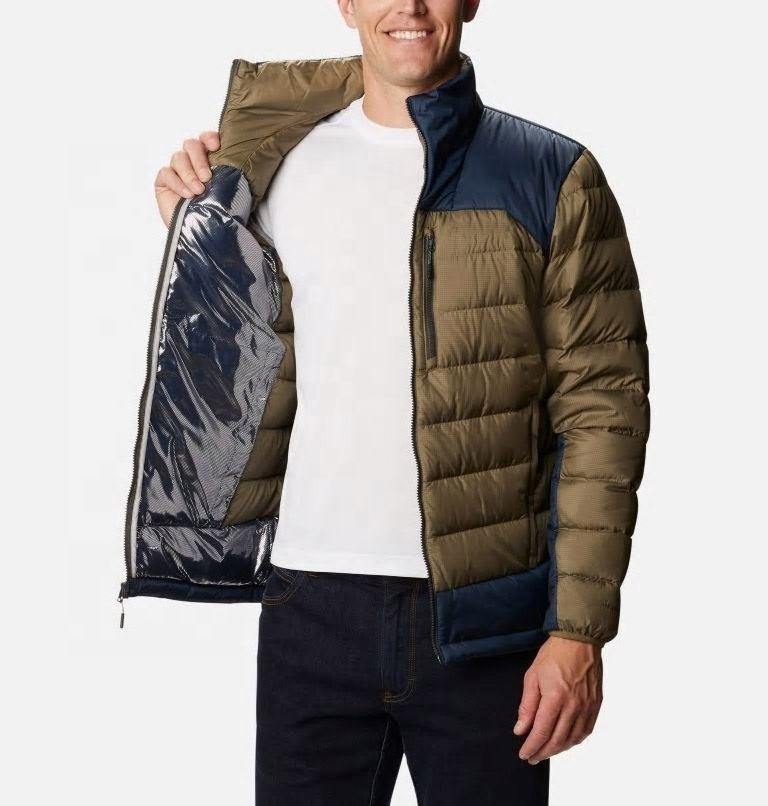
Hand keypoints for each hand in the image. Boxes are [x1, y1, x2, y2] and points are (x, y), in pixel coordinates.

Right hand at [154, 131, 219, 226]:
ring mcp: (176, 170)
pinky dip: (177, 183)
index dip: (209, 138)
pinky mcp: (163, 181)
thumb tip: (240, 163)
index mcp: (209, 160)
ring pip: (178, 157)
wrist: (202, 234)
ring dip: (189, 173)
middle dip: (199, 159)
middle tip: (207, 177)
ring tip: (199, 191)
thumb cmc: (217, 212)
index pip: (206, 139)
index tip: (216, 146)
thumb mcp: (226, 192)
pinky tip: (187, 195)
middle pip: (191, 145)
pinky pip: (167, 173)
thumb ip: (228, 175)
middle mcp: (192, 162)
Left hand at [514, 636, 602, 763]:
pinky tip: (565, 741)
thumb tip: (520, 729)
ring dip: (558, 749)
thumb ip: (527, 706)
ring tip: (546, 751)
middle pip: (557, 740)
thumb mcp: (532, 677)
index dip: (531, 746)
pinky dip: (574, 740)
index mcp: (555, 698)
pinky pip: (586, 730)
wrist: (579, 640)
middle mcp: (574, 706)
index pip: (541, 732)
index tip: (523, 754)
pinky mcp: (596, 705)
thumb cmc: (553, 655)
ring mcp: (587, 707)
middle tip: (532, 757)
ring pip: (573, 739)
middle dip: (543, 752)